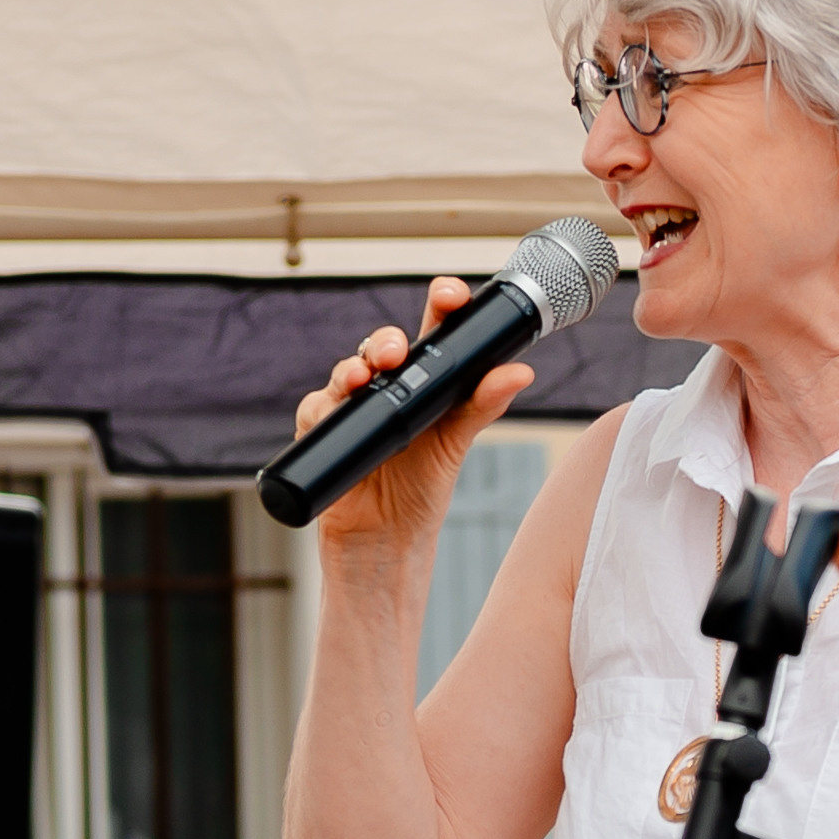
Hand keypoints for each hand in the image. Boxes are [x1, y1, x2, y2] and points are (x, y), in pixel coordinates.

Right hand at [293, 275, 534, 552]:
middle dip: (388, 340)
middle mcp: (386, 386)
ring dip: (352, 368)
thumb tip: (521, 372)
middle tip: (397, 352)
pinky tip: (334, 408)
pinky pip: (316, 409)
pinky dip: (323, 406)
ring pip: (347, 370)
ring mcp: (352, 406)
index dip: (441, 305)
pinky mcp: (322, 430)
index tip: (450, 295)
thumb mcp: (456, 444)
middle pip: (384, 345)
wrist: (386, 543)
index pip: (433, 330)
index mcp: (425, 381)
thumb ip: (484, 404)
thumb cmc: (421, 492)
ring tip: (363, 377)